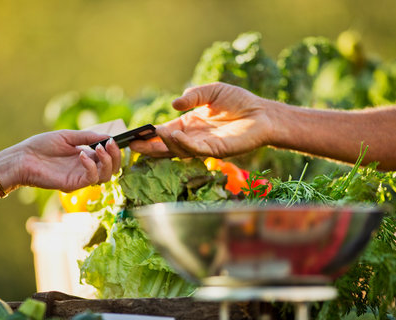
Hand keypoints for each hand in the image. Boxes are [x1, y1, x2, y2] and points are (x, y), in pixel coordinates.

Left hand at [0, 130, 120, 192]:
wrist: (22, 158)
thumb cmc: (40, 146)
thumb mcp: (67, 136)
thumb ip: (87, 137)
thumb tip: (107, 137)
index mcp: (86, 157)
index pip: (109, 157)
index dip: (115, 150)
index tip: (114, 140)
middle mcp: (86, 168)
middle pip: (112, 169)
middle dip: (116, 156)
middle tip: (110, 144)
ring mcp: (80, 178)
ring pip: (106, 176)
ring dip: (107, 161)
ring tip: (98, 148)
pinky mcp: (73, 185)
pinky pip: (91, 178)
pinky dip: (91, 166)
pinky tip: (82, 155)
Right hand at [130, 82, 272, 157]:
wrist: (263, 112)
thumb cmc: (238, 101)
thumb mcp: (211, 92)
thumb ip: (193, 96)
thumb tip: (174, 104)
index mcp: (189, 126)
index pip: (164, 134)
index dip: (149, 136)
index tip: (133, 136)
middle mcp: (194, 138)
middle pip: (167, 147)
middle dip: (150, 148)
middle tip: (133, 146)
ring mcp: (205, 147)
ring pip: (179, 150)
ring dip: (165, 144)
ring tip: (155, 135)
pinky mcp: (217, 151)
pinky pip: (197, 149)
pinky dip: (184, 144)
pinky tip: (175, 136)